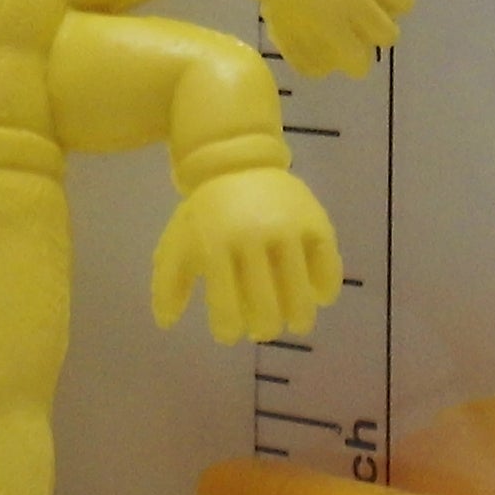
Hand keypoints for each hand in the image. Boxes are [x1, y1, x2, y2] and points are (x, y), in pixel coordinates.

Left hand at [151, 167, 343, 344]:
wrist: (237, 161)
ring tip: (296, 323)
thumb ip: (168, 282)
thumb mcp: (177, 240)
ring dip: (299, 319)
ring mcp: (287, 229)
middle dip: (265, 329)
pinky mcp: (316, 222)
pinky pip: (328, 269)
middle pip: (267, 308)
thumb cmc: (205, 211)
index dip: (228, 330)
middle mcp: (252, 238)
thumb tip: (167, 322)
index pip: (225, 308)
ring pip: (301, 295)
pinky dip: (325, 289)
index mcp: (214, 245)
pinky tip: (317, 296)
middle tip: (264, 330)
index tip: (230, 333)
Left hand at [262, 0, 416, 77]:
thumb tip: (332, 73)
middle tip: (364, 24)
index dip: (357, 64)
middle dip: (375, 35)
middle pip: (388, 34)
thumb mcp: (286, 31)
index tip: (354, 57)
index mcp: (330, 19)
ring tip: (377, 0)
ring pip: (405, 2)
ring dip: (392, 6)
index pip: (360, 61)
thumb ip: (306, 60)